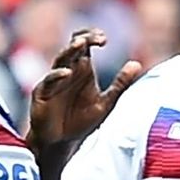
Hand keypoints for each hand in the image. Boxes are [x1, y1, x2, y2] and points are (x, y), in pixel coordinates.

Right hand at [27, 29, 142, 149]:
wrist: (61, 142)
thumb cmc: (81, 121)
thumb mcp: (105, 102)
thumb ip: (119, 84)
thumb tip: (137, 64)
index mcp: (82, 69)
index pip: (85, 44)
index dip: (92, 37)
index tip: (104, 40)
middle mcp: (68, 70)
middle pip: (73, 47)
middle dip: (84, 39)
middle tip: (97, 38)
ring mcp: (54, 81)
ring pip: (60, 59)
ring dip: (70, 51)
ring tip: (80, 43)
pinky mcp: (42, 93)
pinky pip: (49, 81)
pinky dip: (57, 75)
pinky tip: (67, 73)